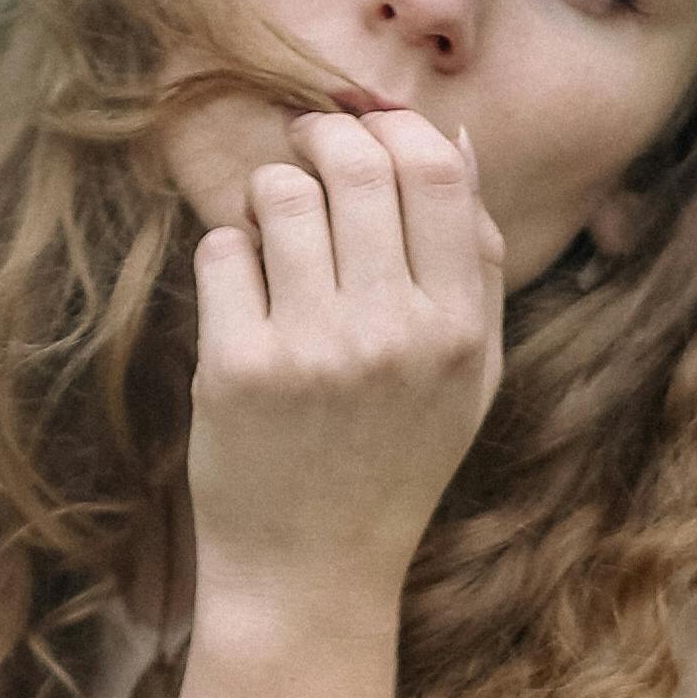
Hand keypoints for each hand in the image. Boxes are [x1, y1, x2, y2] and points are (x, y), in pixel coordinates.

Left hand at [183, 102, 504, 619]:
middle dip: (321, 137)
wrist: (312, 572)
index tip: (364, 126)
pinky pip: (222, 250)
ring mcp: (311, 351)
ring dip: (268, 192)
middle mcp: (391, 334)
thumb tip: (451, 136)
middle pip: (356, 164)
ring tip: (270, 226)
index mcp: (456, 329)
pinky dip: (228, 253)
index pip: (435, 171)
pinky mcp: (236, 369)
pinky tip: (243, 293)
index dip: (393, 126)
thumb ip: (474, 260)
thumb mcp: (468, 373)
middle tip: (303, 148)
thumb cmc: (394, 461)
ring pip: (280, 195)